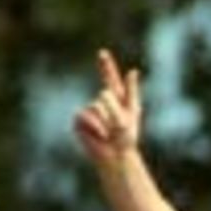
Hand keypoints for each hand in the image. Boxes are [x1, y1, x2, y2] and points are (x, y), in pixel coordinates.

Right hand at [74, 48, 142, 163]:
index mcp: (117, 100)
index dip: (106, 66)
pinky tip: (99, 136)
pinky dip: (95, 127)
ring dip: (106, 123)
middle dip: (114, 109)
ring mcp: (90, 111)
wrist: (116, 157)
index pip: (110, 79)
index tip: (103, 53)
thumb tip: (126, 75)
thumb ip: (127, 94)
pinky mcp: (80, 120)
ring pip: (97, 107)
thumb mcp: (130, 115)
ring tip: (109, 135)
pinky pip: (86, 116)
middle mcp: (102, 103)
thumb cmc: (126, 139)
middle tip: (119, 127)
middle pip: (105, 95)